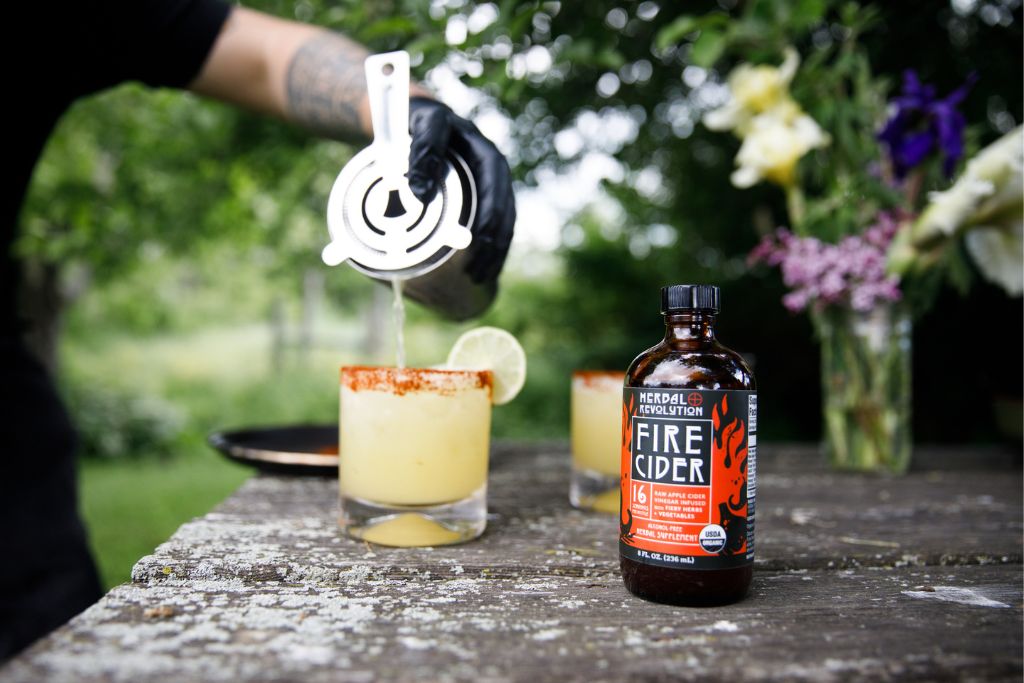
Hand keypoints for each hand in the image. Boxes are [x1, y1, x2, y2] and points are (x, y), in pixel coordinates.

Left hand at [407, 97, 515, 283]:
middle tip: (476, 274)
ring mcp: (491, 189)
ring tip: (479, 279)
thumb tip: (420, 195)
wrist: (424, 116)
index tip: (477, 245)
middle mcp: (495, 175)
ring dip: (493, 254)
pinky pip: (493, 228)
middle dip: (493, 248)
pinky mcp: (482, 199)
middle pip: (504, 217)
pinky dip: (489, 249)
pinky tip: (482, 268)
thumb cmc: (423, 120)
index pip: (496, 195)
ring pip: (503, 226)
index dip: (489, 222)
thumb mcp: (424, 127)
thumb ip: (423, 153)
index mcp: (488, 158)